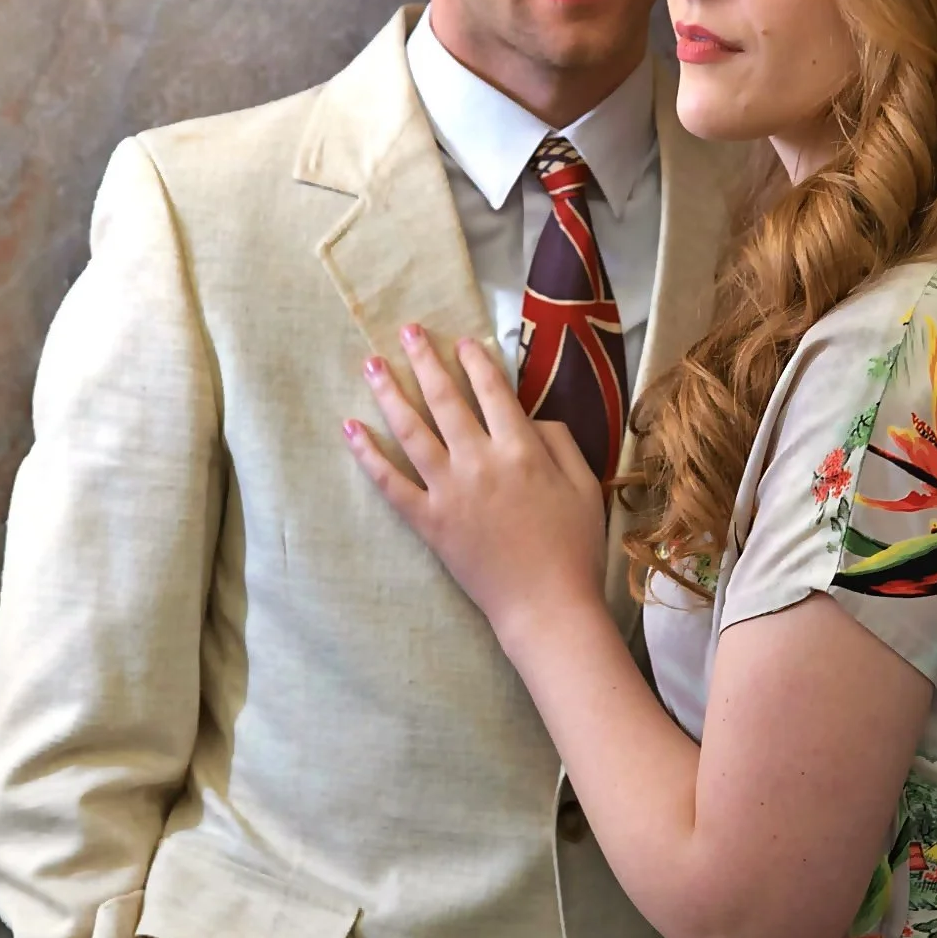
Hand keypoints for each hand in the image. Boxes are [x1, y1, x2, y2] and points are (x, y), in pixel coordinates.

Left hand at [343, 325, 607, 643]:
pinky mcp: (428, 523)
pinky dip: (367, 455)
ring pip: (411, 432)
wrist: (545, 607)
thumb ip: (560, 443)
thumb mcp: (585, 487)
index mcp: (522, 451)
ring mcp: (449, 493)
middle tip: (407, 330)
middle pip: (445, 400)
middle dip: (424, 360)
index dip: (475, 362)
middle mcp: (480, 463)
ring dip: (389, 394)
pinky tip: (351, 428)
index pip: (492, 392)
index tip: (461, 341)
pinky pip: (390, 484)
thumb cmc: (574, 548)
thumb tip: (530, 418)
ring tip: (371, 364)